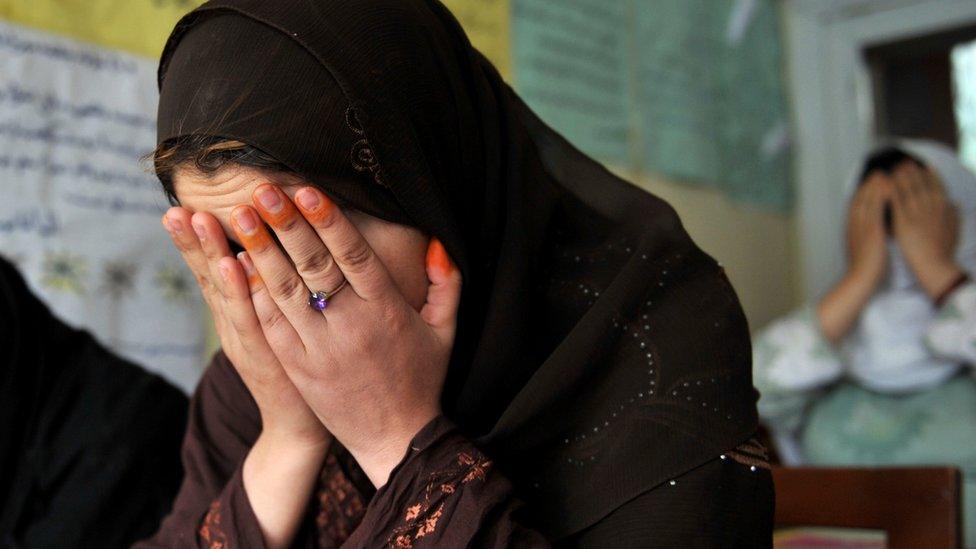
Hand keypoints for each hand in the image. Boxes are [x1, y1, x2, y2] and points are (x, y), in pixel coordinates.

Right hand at [162, 208, 329, 448]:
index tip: (180, 205)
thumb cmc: (296, 368)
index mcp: (234, 316)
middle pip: (209, 278)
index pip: (210, 272)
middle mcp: (233, 326)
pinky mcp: (267, 354)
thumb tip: (260, 250)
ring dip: (211, 253)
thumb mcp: (273, 326)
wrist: (300, 425)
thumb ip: (264, 291)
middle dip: (193, 242)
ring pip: (226, 292)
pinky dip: (241, 290)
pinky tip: (235, 262)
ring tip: (199, 219)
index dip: (195, 241)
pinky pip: (252, 317)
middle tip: (177, 206)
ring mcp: (247, 340)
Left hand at [230, 184, 461, 486]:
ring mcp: (320, 349)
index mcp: (387, 312)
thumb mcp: (446, 330)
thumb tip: (436, 242)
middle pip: (313, 267)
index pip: (354, 257)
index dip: (329, 221)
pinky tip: (235, 264)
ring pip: (284, 292)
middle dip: (286, 225)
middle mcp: (351, 327)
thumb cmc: (422, 378)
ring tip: (239, 215)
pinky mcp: (298, 367)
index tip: (307, 190)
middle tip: (261, 189)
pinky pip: (271, 325)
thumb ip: (447, 283)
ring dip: (259, 251)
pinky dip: (252, 293)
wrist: (394, 439)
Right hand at [846, 171, 891, 285]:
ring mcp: (861, 227)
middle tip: (876, 172)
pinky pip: (876, 208)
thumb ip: (866, 239)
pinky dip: (880, 195)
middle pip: (860, 199)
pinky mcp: (871, 230)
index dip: (863, 193)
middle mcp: (854, 225)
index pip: (856, 206)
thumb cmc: (864, 270)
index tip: (870, 183)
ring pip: (867, 200)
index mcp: (851, 230)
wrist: (860, 279)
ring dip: (874, 185)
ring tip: (883, 174)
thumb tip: (873, 234)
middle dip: (868, 185)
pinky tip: (887, 186)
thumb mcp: (862, 251)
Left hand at [890, 161, 962, 298]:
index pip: (938, 186)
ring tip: (893, 168)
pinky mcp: (904, 221)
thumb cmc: (944, 251)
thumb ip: (955, 214)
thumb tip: (955, 202)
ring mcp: (918, 213)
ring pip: (908, 189)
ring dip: (900, 177)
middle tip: (904, 162)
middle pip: (921, 184)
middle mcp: (932, 207)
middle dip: (913, 171)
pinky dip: (891, 190)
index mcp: (944, 208)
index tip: (924, 165)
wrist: (934, 266)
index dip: (930, 174)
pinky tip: (885, 184)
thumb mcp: (955, 230)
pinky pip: (896, 201)